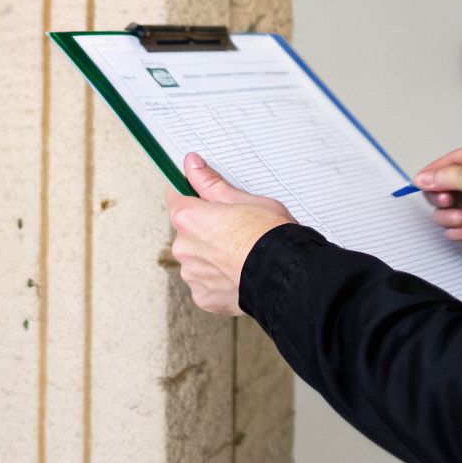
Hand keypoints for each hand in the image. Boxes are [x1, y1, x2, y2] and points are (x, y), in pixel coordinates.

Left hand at [166, 152, 296, 315]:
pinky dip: (219, 278)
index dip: (192, 194)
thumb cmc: (268, 236)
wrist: (285, 275)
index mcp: (188, 219)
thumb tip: (192, 165)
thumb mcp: (242, 199)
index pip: (176, 196)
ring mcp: (192, 275)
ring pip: (197, 258)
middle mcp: (184, 248)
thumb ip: (210, 183)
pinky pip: (206, 283)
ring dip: (212, 255)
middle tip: (235, 228)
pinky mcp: (204, 297)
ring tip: (240, 254)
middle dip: (206, 229)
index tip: (203, 197)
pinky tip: (239, 272)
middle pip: (188, 231)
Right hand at [416, 146, 461, 278]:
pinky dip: (461, 231)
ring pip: (442, 208)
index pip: (461, 160)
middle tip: (446, 199)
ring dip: (452, 215)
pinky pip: (449, 229)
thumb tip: (430, 175)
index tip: (426, 174)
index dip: (442, 164)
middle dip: (441, 191)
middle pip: (445, 183)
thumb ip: (460, 178)